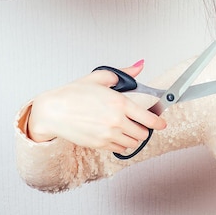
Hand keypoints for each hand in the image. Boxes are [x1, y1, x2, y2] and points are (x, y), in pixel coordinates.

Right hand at [28, 61, 166, 152]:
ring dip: (133, 136)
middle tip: (137, 122)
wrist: (52, 111)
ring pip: (133, 142)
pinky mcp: (100, 145)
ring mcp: (108, 135)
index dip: (159, 122)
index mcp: (119, 103)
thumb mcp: (100, 78)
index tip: (162, 123)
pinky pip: (120, 148)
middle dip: (143, 128)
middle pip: (143, 133)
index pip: (148, 118)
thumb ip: (124, 73)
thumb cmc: (73, 94)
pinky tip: (114, 134)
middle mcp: (116, 121)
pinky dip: (121, 143)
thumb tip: (140, 66)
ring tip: (125, 128)